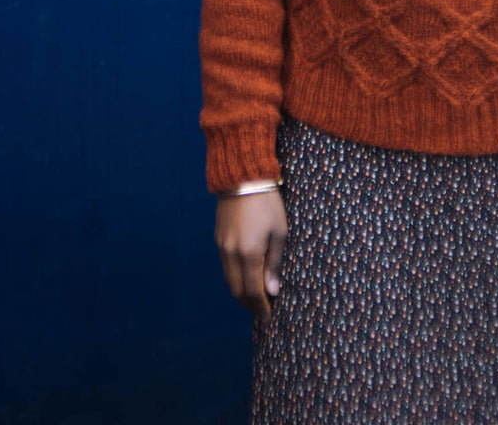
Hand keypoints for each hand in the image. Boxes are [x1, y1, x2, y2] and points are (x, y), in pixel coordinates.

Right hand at [214, 191, 287, 322]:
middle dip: (250, 305)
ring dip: (241, 293)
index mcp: (249, 254)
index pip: (253, 291)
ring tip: (255, 299)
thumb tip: (272, 290)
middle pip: (238, 290)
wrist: (243, 179)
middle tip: (262, 313)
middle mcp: (231, 254)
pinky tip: (245, 277)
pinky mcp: (218, 239)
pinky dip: (235, 278)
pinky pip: (225, 267)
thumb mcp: (279, 232)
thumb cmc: (268, 204)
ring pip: (229, 280)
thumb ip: (274, 263)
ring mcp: (222, 247)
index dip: (261, 307)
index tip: (268, 318)